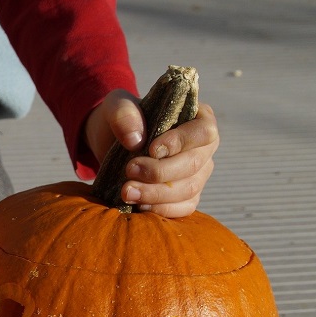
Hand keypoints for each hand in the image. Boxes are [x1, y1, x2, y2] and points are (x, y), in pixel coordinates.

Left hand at [84, 89, 219, 217]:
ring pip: (189, 189)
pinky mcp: (185, 196)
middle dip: (160, 172)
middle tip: (130, 170)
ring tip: (126, 191)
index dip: (181, 142)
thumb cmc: (123, 120)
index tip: (152, 149)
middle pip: (194, 164)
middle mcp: (203, 148)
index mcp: (198, 118)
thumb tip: (135, 140)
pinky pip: (184, 208)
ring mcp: (197, 174)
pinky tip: (139, 205)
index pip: (204, 131)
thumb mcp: (116, 106)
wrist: (112, 143)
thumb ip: (123, 114)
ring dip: (156, 194)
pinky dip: (162, 209)